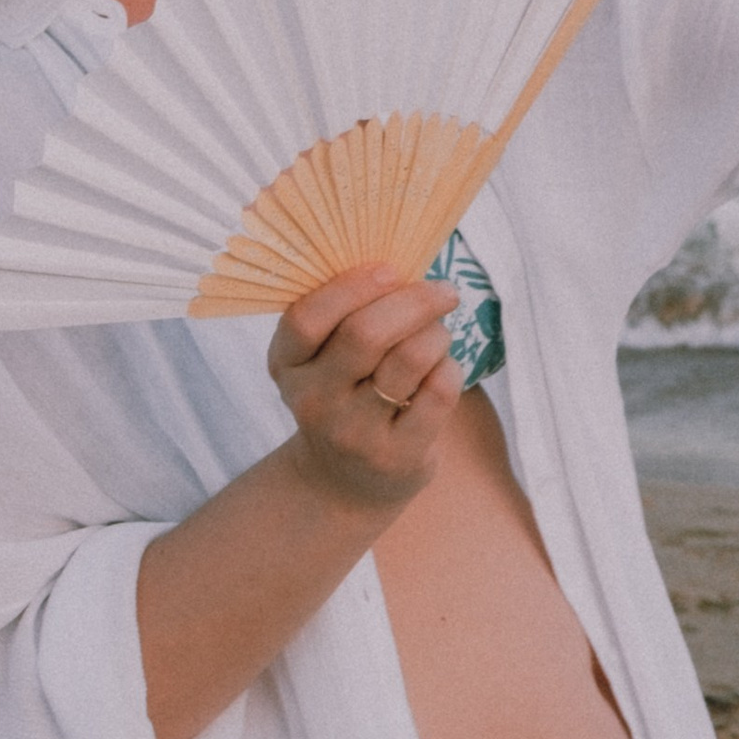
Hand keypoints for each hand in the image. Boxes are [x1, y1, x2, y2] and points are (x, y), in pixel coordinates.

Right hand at [268, 264, 462, 515]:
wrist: (343, 483)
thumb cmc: (345, 394)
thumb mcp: (323, 359)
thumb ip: (345, 314)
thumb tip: (403, 255)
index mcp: (287, 365)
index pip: (306, 318)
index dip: (352, 286)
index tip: (390, 268)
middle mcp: (313, 401)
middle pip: (366, 333)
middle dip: (414, 301)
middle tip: (444, 292)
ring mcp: (354, 433)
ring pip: (410, 358)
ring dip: (436, 334)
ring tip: (438, 335)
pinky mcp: (397, 456)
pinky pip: (439, 391)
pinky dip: (451, 368)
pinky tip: (443, 369)